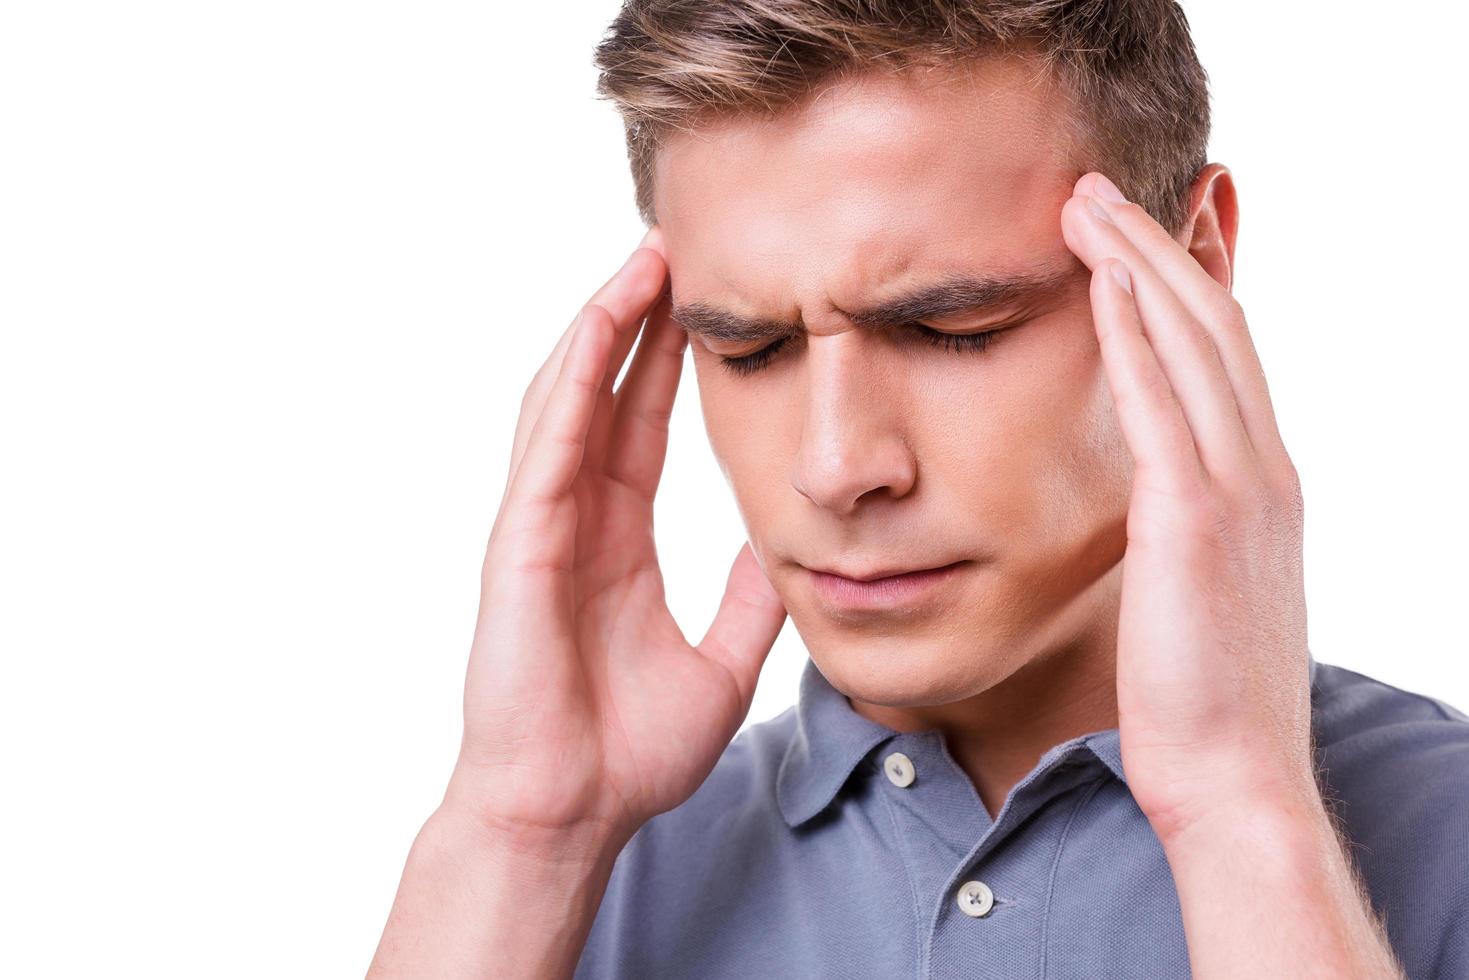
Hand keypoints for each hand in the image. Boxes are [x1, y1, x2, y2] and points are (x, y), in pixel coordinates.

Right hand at [450, 228, 787, 846]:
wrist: (572, 812)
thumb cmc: (625, 750)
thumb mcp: (721, 663)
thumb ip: (749, 602)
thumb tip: (787, 551)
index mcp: (615, 540)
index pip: (643, 425)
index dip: (668, 361)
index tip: (705, 300)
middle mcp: (574, 519)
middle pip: (605, 393)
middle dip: (636, 318)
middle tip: (674, 245)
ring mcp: (540, 526)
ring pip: (567, 400)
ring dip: (601, 326)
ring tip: (643, 259)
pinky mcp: (519, 544)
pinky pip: (547, 447)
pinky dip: (572, 383)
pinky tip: (599, 329)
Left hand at [1060, 171, 1315, 842]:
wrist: (1236, 777)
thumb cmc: (1206, 698)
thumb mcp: (1208, 594)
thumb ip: (1191, 535)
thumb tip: (1160, 512)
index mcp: (1264, 487)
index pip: (1228, 356)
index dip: (1191, 281)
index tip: (1150, 227)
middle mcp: (1263, 470)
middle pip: (1213, 324)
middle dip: (1157, 245)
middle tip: (1099, 188)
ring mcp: (1238, 489)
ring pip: (1192, 340)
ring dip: (1136, 261)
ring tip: (1082, 203)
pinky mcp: (1194, 519)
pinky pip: (1161, 400)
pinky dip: (1134, 330)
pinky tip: (1101, 278)